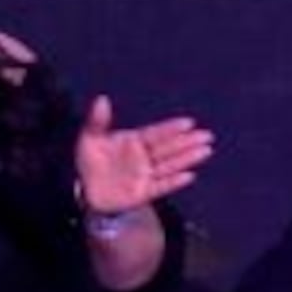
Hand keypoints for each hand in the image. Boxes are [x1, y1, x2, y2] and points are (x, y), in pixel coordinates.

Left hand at [74, 96, 213, 214]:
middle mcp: (144, 157)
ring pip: (170, 165)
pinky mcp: (144, 192)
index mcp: (134, 142)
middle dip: (188, 141)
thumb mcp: (89, 139)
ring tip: (205, 150)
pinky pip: (161, 186)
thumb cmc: (89, 162)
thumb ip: (98, 121)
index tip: (188, 122)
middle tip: (207, 135)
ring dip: (188, 158)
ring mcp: (146, 175)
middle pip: (169, 148)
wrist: (84, 190)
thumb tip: (102, 98)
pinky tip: (189, 176)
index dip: (171, 128)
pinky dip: (174, 182)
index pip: (156, 133)